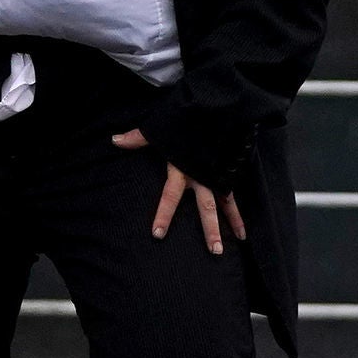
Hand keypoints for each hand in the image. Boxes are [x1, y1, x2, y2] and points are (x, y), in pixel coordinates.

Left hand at [115, 128, 243, 255]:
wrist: (216, 106)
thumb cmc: (184, 119)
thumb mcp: (159, 129)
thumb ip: (138, 138)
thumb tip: (114, 140)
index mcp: (183, 169)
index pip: (170, 197)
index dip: (164, 215)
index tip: (158, 234)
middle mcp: (202, 175)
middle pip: (206, 207)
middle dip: (211, 229)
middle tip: (214, 251)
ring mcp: (217, 173)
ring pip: (226, 202)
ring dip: (233, 222)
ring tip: (240, 241)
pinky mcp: (228, 169)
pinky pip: (234, 192)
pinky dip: (238, 208)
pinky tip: (244, 223)